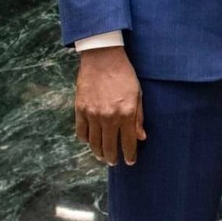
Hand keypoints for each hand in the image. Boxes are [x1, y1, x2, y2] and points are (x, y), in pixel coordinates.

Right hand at [74, 47, 144, 165]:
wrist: (102, 58)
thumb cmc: (124, 75)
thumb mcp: (138, 94)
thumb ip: (138, 117)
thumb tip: (141, 137)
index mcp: (126, 113)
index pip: (128, 142)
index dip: (129, 154)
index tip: (130, 161)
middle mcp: (108, 117)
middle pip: (109, 146)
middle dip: (112, 157)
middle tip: (114, 162)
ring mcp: (92, 114)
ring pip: (93, 142)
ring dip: (98, 152)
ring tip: (102, 156)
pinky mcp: (80, 109)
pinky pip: (81, 131)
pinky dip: (85, 139)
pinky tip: (89, 142)